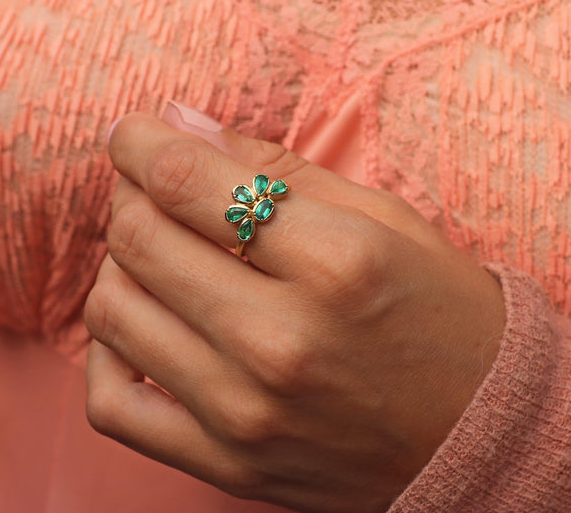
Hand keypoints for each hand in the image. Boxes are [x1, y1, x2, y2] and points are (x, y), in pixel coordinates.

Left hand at [84, 110, 505, 512]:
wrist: (479, 426)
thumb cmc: (438, 309)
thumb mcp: (380, 217)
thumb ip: (275, 168)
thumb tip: (179, 123)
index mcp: (335, 261)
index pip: (186, 181)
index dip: (143, 142)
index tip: (137, 132)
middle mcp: (282, 341)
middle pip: (141, 240)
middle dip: (131, 194)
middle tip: (151, 184)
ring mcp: (247, 413)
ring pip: (114, 312)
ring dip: (120, 263)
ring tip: (157, 250)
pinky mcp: (229, 463)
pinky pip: (114, 404)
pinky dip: (107, 352)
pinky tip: (142, 324)